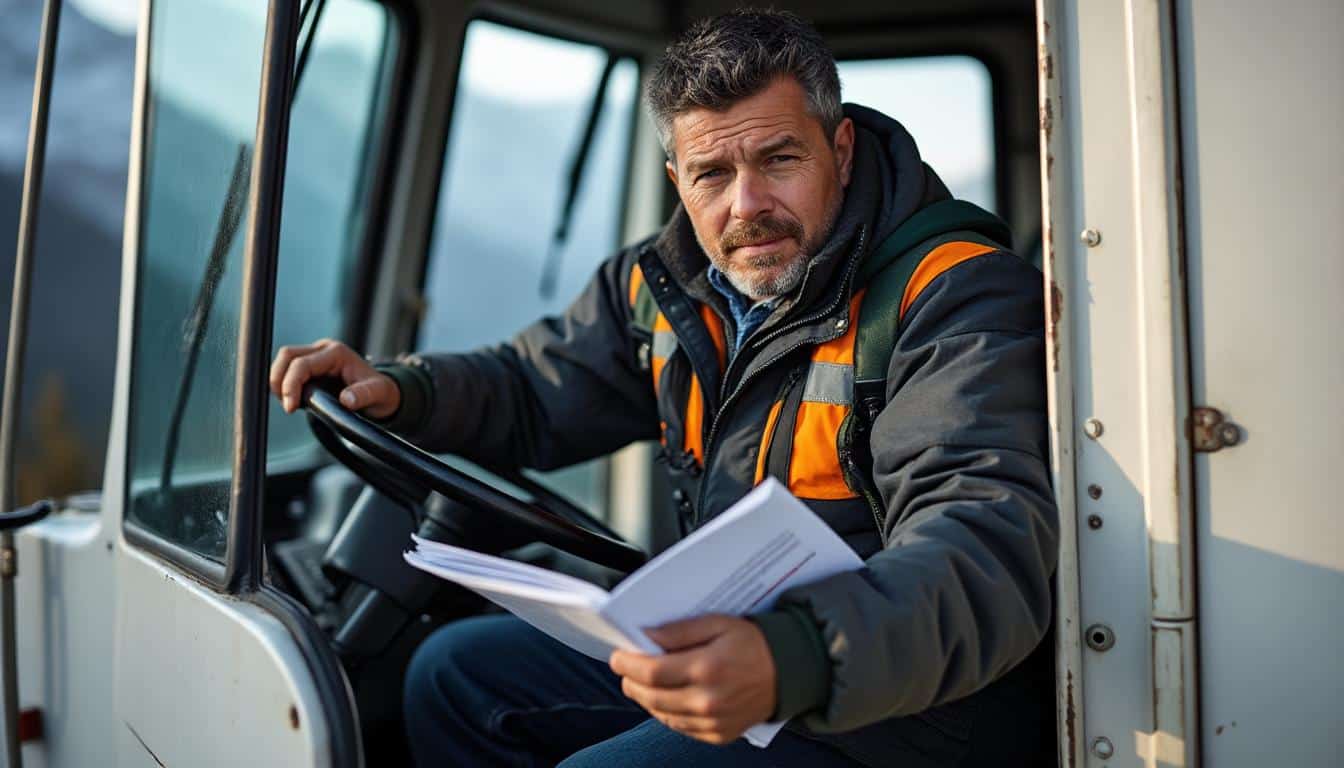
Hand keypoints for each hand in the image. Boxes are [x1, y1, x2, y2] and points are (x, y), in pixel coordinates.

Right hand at [269, 338, 400, 418]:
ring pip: (284, 360)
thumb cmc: (379, 391)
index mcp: (337, 353)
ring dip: (279, 381)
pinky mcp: (311, 364)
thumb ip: (363, 395)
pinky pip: (288, 368)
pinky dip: (284, 383)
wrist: (381, 391)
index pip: (302, 364)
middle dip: (279, 380)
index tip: (290, 407)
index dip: (291, 385)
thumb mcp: (377, 394)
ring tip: (289, 404)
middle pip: (287, 355)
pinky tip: (292, 399)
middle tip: (286, 405)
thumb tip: (347, 400)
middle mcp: (324, 349)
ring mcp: (316, 354)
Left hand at [609, 615, 776, 744]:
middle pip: (651, 696)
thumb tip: (647, 637)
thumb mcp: (718, 623)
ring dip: (646, 698)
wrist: (789, 673)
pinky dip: (666, 713)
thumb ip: (681, 631)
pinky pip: (680, 727)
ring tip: (642, 682)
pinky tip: (665, 697)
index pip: (652, 671)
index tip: (617, 656)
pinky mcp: (718, 735)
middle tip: (626, 669)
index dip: (628, 664)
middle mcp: (708, 700)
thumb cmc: (753, 643)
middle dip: (632, 681)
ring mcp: (713, 722)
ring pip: (662, 715)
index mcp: (707, 668)